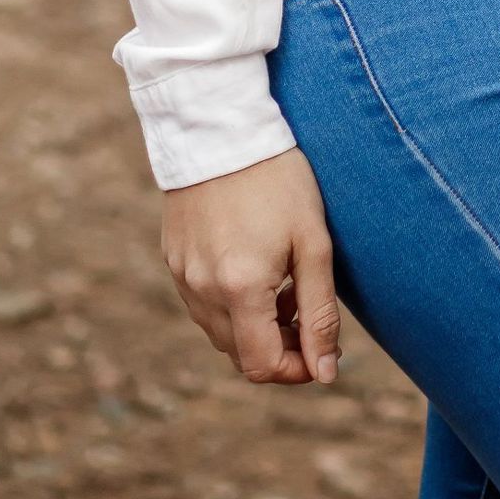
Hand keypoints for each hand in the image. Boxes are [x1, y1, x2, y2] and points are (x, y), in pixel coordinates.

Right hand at [162, 147, 339, 387]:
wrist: (222, 125)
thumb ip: (319, 313)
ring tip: (283, 283)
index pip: (263, 367)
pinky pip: (202, 303)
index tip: (321, 349)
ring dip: (254, 326)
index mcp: (240, 289)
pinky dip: (230, 303)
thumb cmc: (278, 179)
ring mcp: (183, 276)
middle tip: (307, 312)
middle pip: (240, 355)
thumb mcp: (313, 243)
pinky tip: (253, 265)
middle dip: (278, 347)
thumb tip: (327, 373)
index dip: (296, 370)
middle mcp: (203, 291)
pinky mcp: (173, 259)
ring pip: (220, 333)